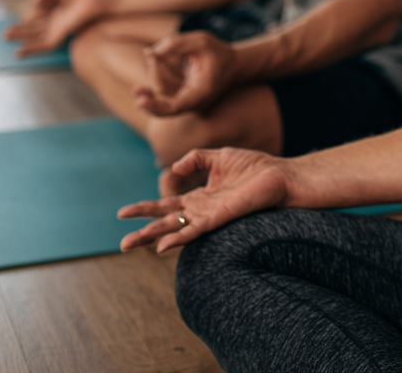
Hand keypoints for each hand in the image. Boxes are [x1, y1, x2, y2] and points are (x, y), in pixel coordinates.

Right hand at [4, 0, 112, 55]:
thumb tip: (35, 2)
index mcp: (59, 8)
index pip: (41, 14)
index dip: (34, 11)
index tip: (36, 2)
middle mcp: (59, 20)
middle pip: (36, 28)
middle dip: (21, 30)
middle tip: (5, 32)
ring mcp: (60, 27)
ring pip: (37, 38)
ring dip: (22, 38)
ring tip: (5, 36)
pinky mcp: (62, 34)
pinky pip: (44, 45)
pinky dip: (31, 50)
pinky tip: (18, 53)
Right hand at [118, 147, 290, 252]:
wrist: (280, 175)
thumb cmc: (254, 166)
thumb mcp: (219, 156)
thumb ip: (195, 158)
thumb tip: (175, 166)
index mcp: (199, 196)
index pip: (166, 205)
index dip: (144, 209)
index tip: (121, 213)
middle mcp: (201, 210)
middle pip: (165, 222)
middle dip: (142, 232)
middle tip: (121, 244)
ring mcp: (209, 216)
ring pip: (175, 230)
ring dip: (152, 238)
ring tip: (129, 246)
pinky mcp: (220, 217)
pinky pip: (195, 230)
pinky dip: (178, 238)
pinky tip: (162, 247)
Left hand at [135, 32, 237, 114]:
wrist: (233, 65)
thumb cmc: (219, 52)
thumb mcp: (201, 40)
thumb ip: (176, 44)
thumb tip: (150, 52)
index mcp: (201, 94)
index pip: (175, 108)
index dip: (155, 106)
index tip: (140, 100)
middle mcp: (192, 103)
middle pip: (164, 94)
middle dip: (155, 73)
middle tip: (150, 53)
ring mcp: (186, 101)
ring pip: (162, 88)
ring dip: (156, 69)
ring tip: (153, 52)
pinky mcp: (180, 96)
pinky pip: (163, 85)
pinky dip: (158, 70)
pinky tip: (152, 58)